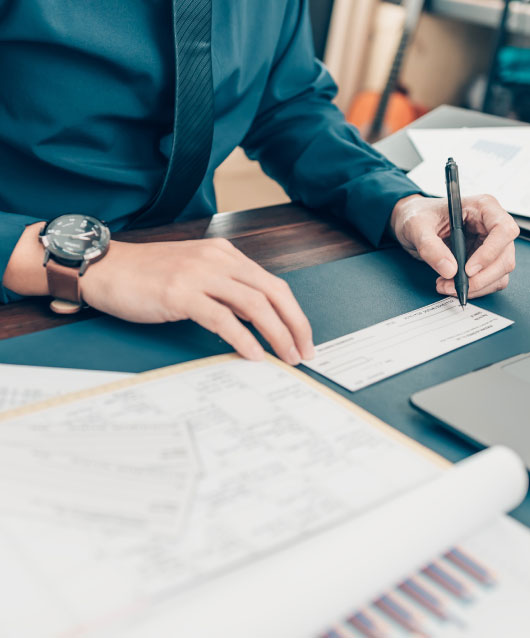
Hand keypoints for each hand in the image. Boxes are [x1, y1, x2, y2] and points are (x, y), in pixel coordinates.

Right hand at [80, 238, 314, 364]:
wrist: (106, 269)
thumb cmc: (148, 276)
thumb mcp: (196, 274)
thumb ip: (226, 290)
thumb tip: (258, 321)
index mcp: (225, 254)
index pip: (273, 284)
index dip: (294, 313)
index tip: (303, 338)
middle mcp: (218, 259)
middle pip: (273, 292)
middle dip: (295, 325)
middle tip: (305, 353)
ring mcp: (199, 274)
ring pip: (254, 304)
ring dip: (276, 334)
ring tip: (286, 357)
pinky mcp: (180, 293)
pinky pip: (222, 317)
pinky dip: (243, 338)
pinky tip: (253, 354)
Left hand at [390, 194, 519, 298]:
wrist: (411, 224)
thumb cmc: (417, 215)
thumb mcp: (417, 227)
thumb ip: (430, 247)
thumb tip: (450, 270)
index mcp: (482, 207)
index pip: (503, 230)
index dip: (490, 252)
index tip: (467, 270)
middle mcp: (491, 225)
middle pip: (504, 257)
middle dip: (481, 278)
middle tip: (453, 285)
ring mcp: (490, 244)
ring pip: (499, 272)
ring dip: (476, 286)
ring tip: (446, 286)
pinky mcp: (484, 260)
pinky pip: (490, 280)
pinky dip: (474, 288)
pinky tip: (451, 284)